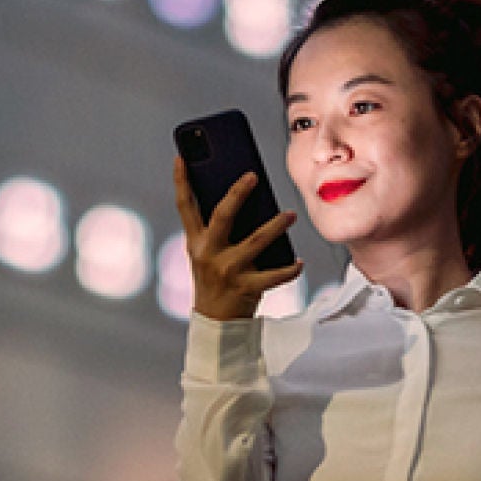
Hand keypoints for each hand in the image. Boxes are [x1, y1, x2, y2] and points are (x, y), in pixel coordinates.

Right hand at [173, 156, 304, 320]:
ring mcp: (227, 271)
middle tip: (254, 176)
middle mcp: (208, 254)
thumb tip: (249, 199)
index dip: (181, 181)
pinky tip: (299, 262)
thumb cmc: (216, 280)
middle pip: (222, 216)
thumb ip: (221, 230)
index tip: (181, 157)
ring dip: (276, 225)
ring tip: (290, 214)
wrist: (215, 323)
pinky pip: (274, 275)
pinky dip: (290, 269)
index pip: (184, 207)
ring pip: (256, 241)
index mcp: (196, 242)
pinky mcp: (245, 288)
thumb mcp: (209, 254)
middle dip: (237, 194)